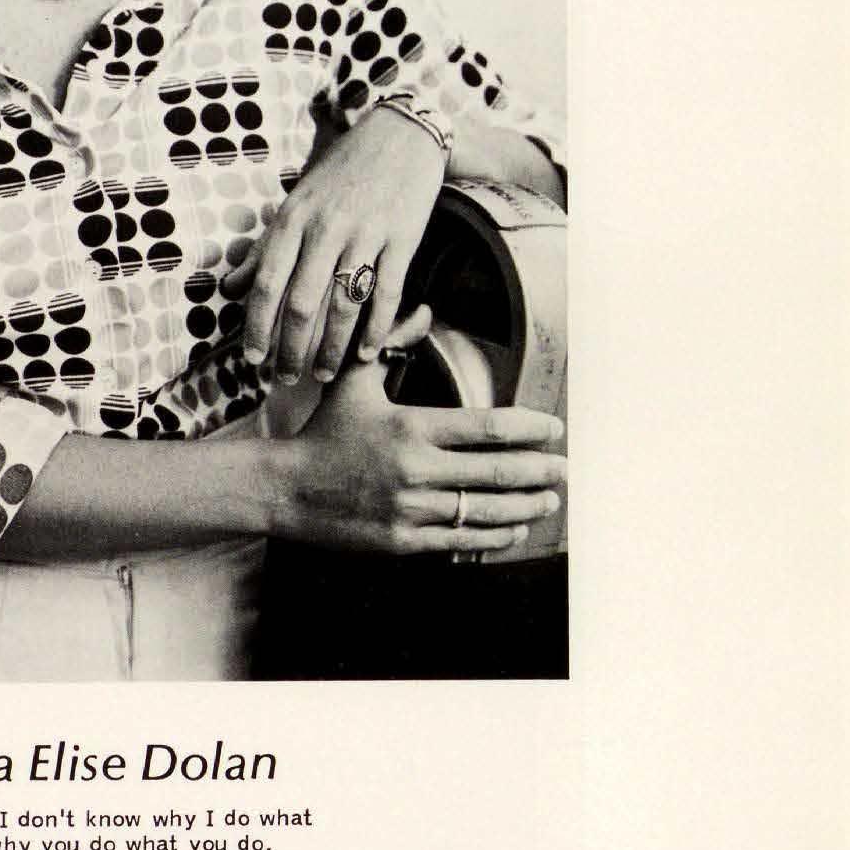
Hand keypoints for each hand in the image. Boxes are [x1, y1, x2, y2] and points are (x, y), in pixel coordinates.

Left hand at [225, 104, 447, 386]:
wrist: (398, 136)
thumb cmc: (340, 174)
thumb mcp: (295, 204)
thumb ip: (264, 248)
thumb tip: (229, 287)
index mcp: (293, 219)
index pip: (266, 283)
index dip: (256, 326)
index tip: (252, 359)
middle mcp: (326, 228)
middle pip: (302, 303)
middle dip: (290, 349)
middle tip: (285, 379)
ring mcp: (366, 233)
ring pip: (344, 305)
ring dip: (331, 348)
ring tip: (323, 373)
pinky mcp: (402, 238)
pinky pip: (386, 294)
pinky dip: (376, 329)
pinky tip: (367, 353)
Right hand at [273, 305, 566, 553]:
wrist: (284, 490)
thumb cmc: (323, 433)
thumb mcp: (352, 383)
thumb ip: (389, 343)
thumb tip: (422, 308)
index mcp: (411, 427)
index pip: (488, 428)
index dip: (530, 430)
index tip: (554, 429)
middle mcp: (416, 469)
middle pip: (497, 471)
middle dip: (540, 471)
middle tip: (565, 469)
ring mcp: (411, 509)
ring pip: (485, 511)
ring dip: (526, 506)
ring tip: (549, 501)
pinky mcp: (404, 542)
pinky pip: (462, 541)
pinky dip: (494, 537)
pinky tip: (514, 529)